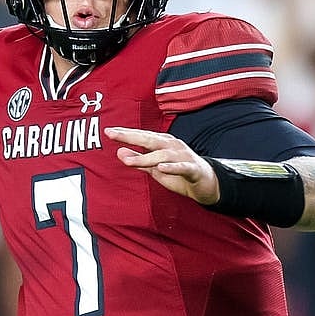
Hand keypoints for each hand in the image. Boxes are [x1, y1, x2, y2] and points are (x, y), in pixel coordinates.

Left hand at [105, 126, 219, 203]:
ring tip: (128, 161)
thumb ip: (138, 160)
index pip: (142, 136)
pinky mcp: (193, 169)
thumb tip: (119, 152)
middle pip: (150, 139)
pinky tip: (161, 167)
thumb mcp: (154, 168)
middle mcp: (173, 146)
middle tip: (113, 135)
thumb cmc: (178, 173)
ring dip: (145, 157)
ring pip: (163, 155)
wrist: (205, 184)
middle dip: (131, 136)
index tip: (108, 131)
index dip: (125, 134)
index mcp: (163, 143)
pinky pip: (182, 167)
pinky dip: (172, 167)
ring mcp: (183, 156)